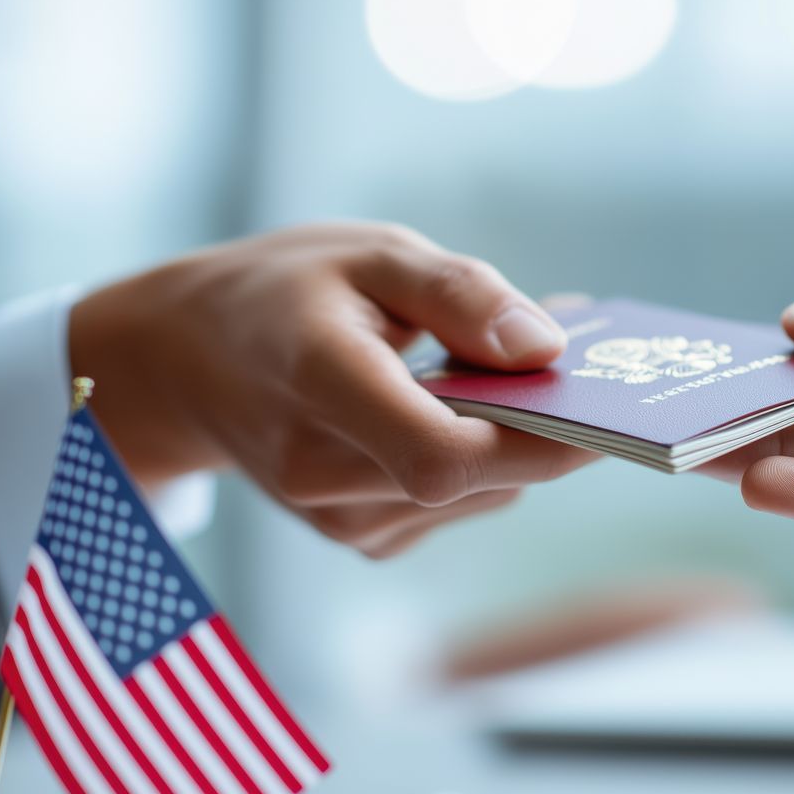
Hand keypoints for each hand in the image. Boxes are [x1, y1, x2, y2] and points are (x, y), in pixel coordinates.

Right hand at [69, 222, 593, 557]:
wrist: (185, 364)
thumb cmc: (283, 293)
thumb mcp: (369, 253)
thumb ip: (459, 295)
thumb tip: (549, 348)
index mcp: (315, 382)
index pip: (442, 455)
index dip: (540, 441)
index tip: (608, 403)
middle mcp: (320, 473)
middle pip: (475, 478)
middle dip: (546, 426)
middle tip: (588, 362)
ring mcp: (338, 520)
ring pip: (480, 493)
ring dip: (515, 437)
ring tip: (505, 366)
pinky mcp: (360, 540)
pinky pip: (457, 502)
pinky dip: (481, 456)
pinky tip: (455, 403)